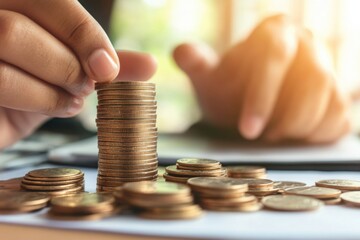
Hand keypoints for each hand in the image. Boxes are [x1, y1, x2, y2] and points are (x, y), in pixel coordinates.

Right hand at [0, 0, 156, 148]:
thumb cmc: (34, 89)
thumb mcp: (70, 70)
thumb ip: (104, 62)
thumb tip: (150, 64)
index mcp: (16, 6)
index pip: (50, 2)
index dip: (85, 34)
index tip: (108, 68)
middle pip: (22, 27)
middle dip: (67, 64)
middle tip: (86, 86)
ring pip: (8, 42)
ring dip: (53, 82)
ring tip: (71, 99)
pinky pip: (0, 79)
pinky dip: (39, 99)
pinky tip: (55, 106)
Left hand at [173, 15, 349, 142]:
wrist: (250, 102)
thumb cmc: (229, 90)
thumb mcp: (209, 79)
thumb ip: (196, 64)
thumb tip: (181, 52)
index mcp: (275, 32)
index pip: (275, 56)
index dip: (263, 96)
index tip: (247, 130)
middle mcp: (308, 44)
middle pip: (313, 79)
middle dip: (287, 117)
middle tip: (262, 137)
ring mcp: (328, 68)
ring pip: (330, 100)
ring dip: (299, 127)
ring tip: (273, 135)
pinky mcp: (338, 96)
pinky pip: (339, 119)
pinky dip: (314, 135)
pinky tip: (291, 136)